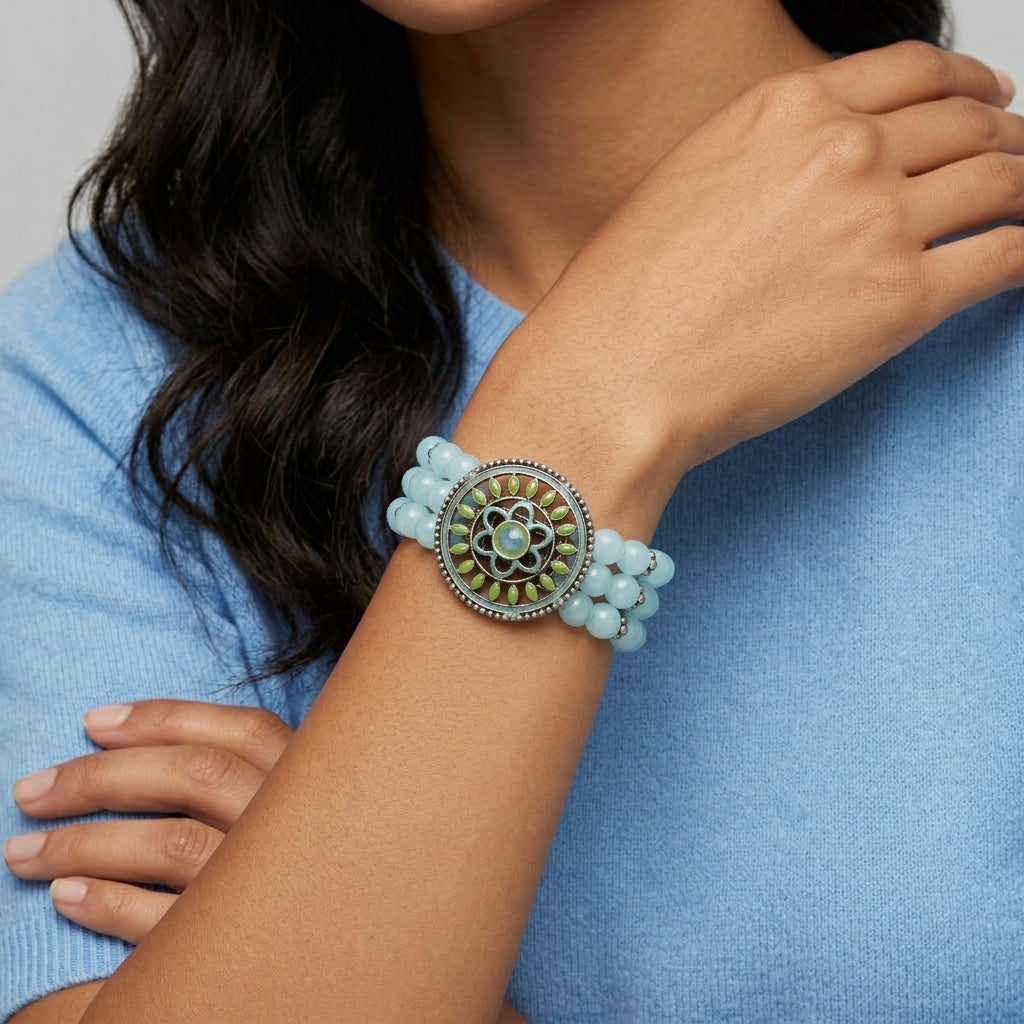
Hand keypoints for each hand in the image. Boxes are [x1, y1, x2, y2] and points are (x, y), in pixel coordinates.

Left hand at [4, 699, 291, 942]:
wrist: (325, 943)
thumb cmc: (295, 862)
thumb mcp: (285, 804)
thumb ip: (239, 772)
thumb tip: (121, 736)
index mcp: (306, 780)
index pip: (239, 730)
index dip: (162, 719)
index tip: (92, 724)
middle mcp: (291, 823)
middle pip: (196, 776)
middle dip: (102, 777)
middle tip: (30, 792)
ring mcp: (267, 882)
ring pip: (173, 845)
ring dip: (85, 844)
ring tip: (23, 852)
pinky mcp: (241, 944)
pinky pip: (166, 920)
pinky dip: (109, 904)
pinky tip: (66, 897)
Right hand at [476, 42, 1023, 516]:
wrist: (616, 373)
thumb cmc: (626, 298)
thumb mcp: (689, 183)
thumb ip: (770, 161)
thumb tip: (819, 182)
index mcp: (786, 108)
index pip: (913, 71)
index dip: (967, 82)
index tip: (985, 99)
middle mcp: (843, 149)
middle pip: (968, 122)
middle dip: (1003, 138)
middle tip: (1013, 166)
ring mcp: (879, 221)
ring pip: (1001, 181)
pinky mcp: (902, 301)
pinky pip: (1006, 257)